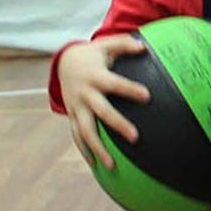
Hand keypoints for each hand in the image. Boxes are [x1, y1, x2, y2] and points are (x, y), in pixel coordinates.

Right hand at [56, 34, 149, 168]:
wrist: (64, 63)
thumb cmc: (93, 54)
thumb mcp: (106, 45)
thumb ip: (125, 44)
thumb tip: (145, 46)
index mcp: (95, 77)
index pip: (114, 84)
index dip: (129, 90)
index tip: (147, 96)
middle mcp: (85, 95)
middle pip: (101, 113)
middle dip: (117, 125)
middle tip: (135, 137)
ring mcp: (77, 108)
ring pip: (86, 132)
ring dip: (98, 149)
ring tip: (112, 165)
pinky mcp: (73, 117)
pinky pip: (78, 137)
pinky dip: (86, 152)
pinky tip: (97, 166)